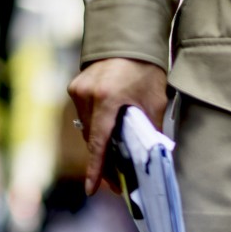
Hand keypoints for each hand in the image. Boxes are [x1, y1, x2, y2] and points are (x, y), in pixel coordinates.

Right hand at [67, 58, 167, 195]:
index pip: (98, 143)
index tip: (92, 189)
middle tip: (116, 182)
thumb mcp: (155, 103)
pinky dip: (96, 128)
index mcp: (106, 100)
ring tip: (115, 162)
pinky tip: (109, 136)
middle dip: (103, 162)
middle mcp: (87, 95)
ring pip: (87, 130)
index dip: (96, 169)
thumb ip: (151, 131)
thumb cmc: (146, 71)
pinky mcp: (75, 87)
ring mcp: (77, 90)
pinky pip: (85, 116)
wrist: (129, 41)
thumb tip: (154, 159)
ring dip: (99, 146)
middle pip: (92, 140)